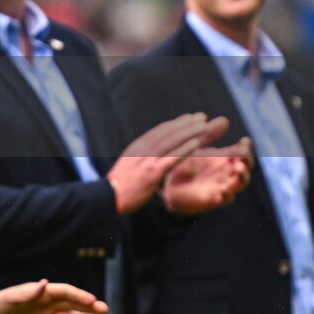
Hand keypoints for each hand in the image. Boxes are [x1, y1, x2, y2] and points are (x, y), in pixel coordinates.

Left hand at [0, 279, 108, 313]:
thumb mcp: (10, 297)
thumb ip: (28, 292)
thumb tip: (44, 283)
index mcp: (40, 292)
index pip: (64, 292)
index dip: (79, 295)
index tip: (93, 300)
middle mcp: (45, 303)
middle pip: (71, 303)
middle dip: (88, 306)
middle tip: (105, 311)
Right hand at [107, 113, 228, 214]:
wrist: (110, 197)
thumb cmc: (121, 186)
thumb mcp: (129, 165)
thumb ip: (141, 157)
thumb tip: (151, 154)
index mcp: (137, 147)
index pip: (159, 130)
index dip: (175, 123)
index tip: (189, 118)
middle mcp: (143, 149)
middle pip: (167, 132)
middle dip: (186, 123)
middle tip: (202, 116)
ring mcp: (148, 160)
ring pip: (172, 141)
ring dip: (189, 132)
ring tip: (203, 125)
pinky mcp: (153, 172)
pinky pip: (172, 158)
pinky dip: (185, 149)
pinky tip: (196, 143)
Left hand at [161, 136, 253, 214]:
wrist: (169, 186)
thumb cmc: (186, 165)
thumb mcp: (197, 148)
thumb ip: (209, 135)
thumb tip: (224, 120)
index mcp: (225, 160)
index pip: (242, 154)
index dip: (246, 148)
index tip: (244, 140)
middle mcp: (227, 174)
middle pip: (245, 169)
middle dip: (246, 162)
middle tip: (241, 156)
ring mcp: (222, 187)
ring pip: (239, 184)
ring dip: (241, 177)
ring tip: (238, 169)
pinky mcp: (213, 200)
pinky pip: (225, 200)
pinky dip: (226, 196)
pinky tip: (222, 191)